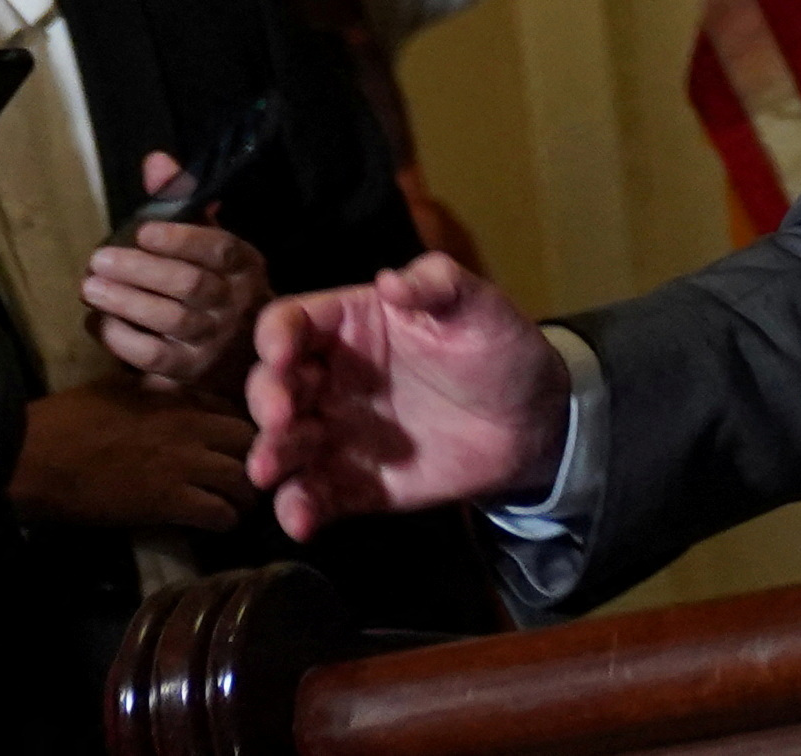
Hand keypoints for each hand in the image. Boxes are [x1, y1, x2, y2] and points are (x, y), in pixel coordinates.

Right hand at [13, 383, 263, 532]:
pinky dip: (224, 521)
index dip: (245, 428)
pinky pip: (217, 512)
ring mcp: (182, 465)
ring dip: (246, 495)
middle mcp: (190, 427)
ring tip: (239, 505)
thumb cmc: (67, 418)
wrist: (35, 455)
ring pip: (244, 480)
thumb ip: (155, 392)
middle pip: (252, 442)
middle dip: (260, 459)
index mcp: (177, 398)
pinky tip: (219, 524)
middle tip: (251, 477)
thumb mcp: (118, 388)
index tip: (243, 444)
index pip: (236, 408)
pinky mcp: (166, 502)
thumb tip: (171, 394)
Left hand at [85, 151, 274, 391]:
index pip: (219, 247)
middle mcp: (235, 302)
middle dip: (140, 270)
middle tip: (98, 260)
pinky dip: (121, 338)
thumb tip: (155, 161)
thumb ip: (182, 200)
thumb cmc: (217, 284)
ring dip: (125, 302)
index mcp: (244, 264)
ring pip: (170, 320)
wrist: (242, 352)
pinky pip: (153, 356)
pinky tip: (98, 321)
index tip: (142, 231)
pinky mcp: (189, 371)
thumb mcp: (210, 240)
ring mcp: (214, 341)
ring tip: (90, 287)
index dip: (181, 239)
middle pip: (190, 285)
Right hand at [246, 255, 569, 536]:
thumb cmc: (499, 349)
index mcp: (353, 326)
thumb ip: (437, 285)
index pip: (293, 321)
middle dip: (267, 397)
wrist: (533, 423)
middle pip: (274, 384)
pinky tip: (301, 519)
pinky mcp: (352, 484)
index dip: (277, 335)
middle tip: (281, 415)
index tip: (282, 354)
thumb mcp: (478, 306)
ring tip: (270, 471)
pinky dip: (299, 509)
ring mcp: (337, 434)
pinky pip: (315, 497)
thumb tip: (390, 281)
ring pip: (284, 443)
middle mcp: (331, 379)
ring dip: (271, 455)